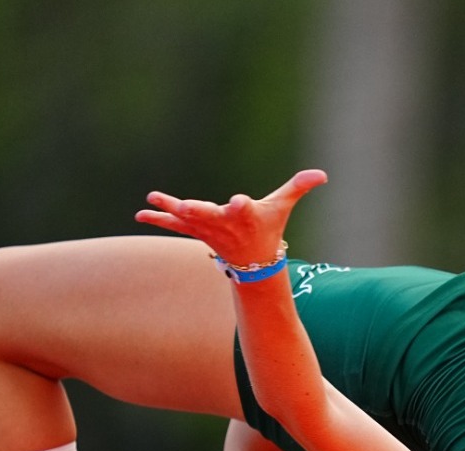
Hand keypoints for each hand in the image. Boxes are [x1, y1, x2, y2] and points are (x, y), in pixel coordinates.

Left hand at [135, 169, 327, 267]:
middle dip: (199, 212)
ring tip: (152, 198)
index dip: (242, 206)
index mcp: (248, 217)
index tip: (239, 202)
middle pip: (211, 217)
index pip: (246, 210)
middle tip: (187, 207)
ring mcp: (209, 229)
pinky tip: (141, 213)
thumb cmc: (268, 229)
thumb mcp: (282, 207)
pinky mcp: (196, 230)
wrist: (254, 262)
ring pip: (188, 219)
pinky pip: (175, 225)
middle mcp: (226, 225)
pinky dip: (159, 219)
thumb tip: (322, 175)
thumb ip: (298, 188)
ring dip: (170, 210)